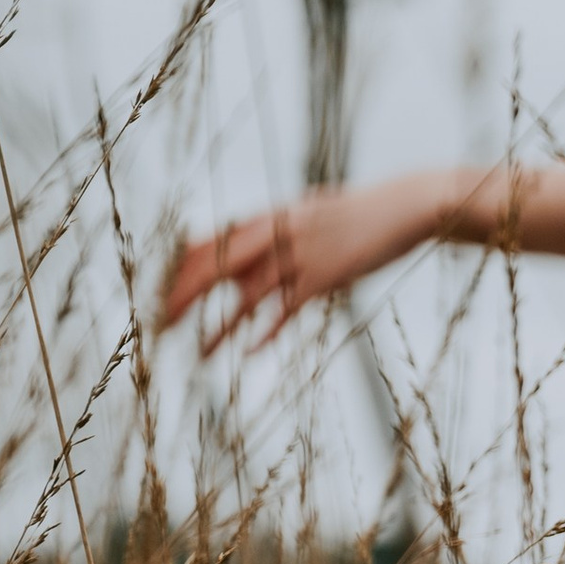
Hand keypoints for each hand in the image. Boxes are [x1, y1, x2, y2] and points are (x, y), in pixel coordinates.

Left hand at [157, 172, 449, 351]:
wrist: (407, 205)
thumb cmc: (361, 214)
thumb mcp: (312, 215)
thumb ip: (280, 235)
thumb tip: (254, 260)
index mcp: (269, 216)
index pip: (209, 240)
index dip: (179, 267)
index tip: (157, 291)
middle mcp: (276, 231)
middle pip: (214, 265)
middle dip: (182, 296)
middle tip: (159, 325)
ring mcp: (299, 253)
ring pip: (246, 294)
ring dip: (219, 328)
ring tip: (198, 357)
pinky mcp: (325, 275)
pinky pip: (287, 308)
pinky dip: (267, 331)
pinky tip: (249, 352)